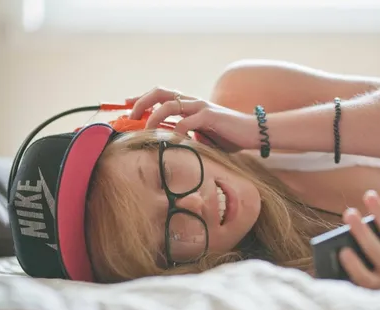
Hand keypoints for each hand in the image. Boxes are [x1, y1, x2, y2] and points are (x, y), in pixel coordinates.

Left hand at [127, 87, 257, 151]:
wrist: (253, 132)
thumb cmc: (229, 136)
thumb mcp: (203, 136)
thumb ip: (187, 136)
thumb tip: (169, 146)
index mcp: (190, 104)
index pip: (161, 94)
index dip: (142, 98)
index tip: (126, 104)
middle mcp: (193, 101)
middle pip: (160, 92)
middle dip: (141, 102)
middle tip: (131, 116)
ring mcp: (201, 107)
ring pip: (169, 104)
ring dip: (153, 117)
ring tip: (145, 131)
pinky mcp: (210, 116)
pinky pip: (186, 121)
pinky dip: (176, 132)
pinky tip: (172, 142)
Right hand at [339, 190, 379, 288]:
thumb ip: (368, 272)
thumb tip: (345, 245)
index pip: (365, 279)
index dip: (353, 265)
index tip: (343, 251)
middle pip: (375, 251)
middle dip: (361, 231)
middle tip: (349, 213)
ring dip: (379, 212)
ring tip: (369, 195)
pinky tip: (378, 203)